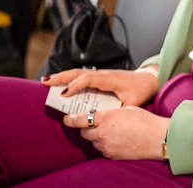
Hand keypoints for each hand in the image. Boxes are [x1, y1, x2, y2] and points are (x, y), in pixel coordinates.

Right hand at [42, 68, 158, 107]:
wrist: (147, 80)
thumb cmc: (140, 91)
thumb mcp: (132, 102)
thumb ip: (119, 110)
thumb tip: (105, 119)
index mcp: (109, 79)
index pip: (88, 79)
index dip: (76, 86)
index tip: (64, 94)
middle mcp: (102, 74)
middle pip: (78, 73)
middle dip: (61, 77)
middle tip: (45, 82)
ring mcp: (100, 74)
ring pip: (78, 73)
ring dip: (62, 77)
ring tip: (46, 81)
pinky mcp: (99, 77)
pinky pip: (82, 76)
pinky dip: (69, 79)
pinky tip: (59, 84)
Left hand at [65, 106, 169, 159]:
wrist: (157, 138)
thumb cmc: (145, 121)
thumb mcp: (126, 109)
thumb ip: (110, 113)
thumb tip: (102, 116)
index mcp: (105, 118)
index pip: (79, 120)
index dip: (70, 120)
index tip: (67, 119)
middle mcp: (102, 133)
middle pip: (84, 132)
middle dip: (88, 128)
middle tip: (98, 124)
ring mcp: (106, 146)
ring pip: (93, 142)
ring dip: (98, 137)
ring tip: (113, 132)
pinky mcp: (111, 155)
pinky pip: (102, 150)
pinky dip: (106, 145)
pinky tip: (118, 140)